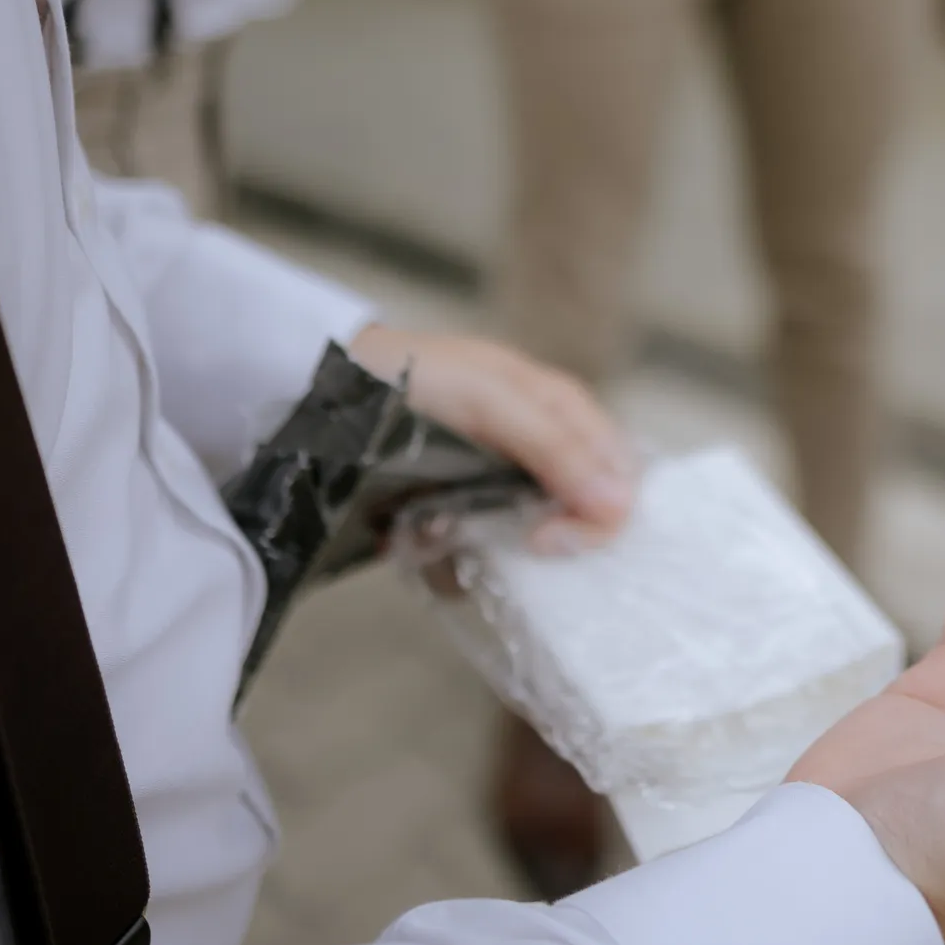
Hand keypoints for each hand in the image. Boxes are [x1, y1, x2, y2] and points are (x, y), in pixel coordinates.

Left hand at [348, 323, 635, 549]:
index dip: (599, 515)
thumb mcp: (492, 402)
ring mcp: (497, 481)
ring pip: (528, 541)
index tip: (550, 540)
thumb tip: (620, 507)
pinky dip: (454, 564)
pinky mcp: (456, 510)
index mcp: (562, 410)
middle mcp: (540, 447)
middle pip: (579, 514)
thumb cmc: (415, 379)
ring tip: (447, 541)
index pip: (617, 475)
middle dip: (548, 542)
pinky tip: (429, 552)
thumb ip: (556, 450)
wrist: (324, 386)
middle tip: (504, 547)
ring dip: (495, 555)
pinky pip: (478, 554)